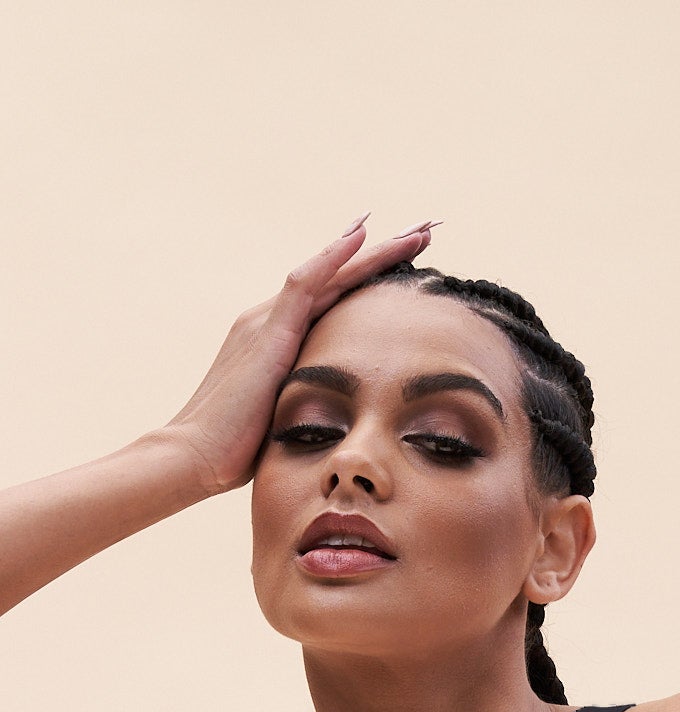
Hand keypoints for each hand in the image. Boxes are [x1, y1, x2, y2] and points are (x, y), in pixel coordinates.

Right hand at [156, 215, 436, 498]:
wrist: (196, 457)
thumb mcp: (288, 419)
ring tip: (420, 231)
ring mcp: (267, 322)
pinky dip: (332, 258)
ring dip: (376, 249)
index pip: (334, 297)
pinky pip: (303, 284)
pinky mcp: (267, 334)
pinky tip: (361, 236)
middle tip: (427, 229)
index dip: (373, 277)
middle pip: (338, 277)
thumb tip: (348, 422)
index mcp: (278, 339)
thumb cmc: (240, 452)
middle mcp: (271, 319)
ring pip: (330, 273)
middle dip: (385, 252)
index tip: (414, 261)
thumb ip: (313, 405)